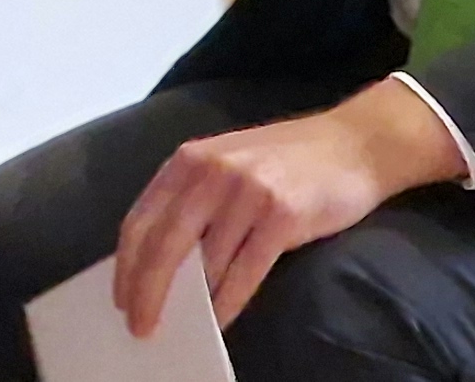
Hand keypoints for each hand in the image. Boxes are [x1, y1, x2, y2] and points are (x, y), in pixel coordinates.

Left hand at [112, 81, 466, 333]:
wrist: (355, 143)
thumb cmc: (286, 161)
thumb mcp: (225, 165)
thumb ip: (191, 199)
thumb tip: (157, 259)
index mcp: (187, 161)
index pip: (140, 220)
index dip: (125, 266)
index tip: (119, 299)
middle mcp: (210, 172)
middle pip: (162, 245)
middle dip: (146, 292)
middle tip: (139, 327)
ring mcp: (247, 192)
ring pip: (206, 263)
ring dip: (191, 304)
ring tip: (183, 330)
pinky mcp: (282, 215)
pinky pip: (245, 271)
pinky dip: (228, 303)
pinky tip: (219, 322)